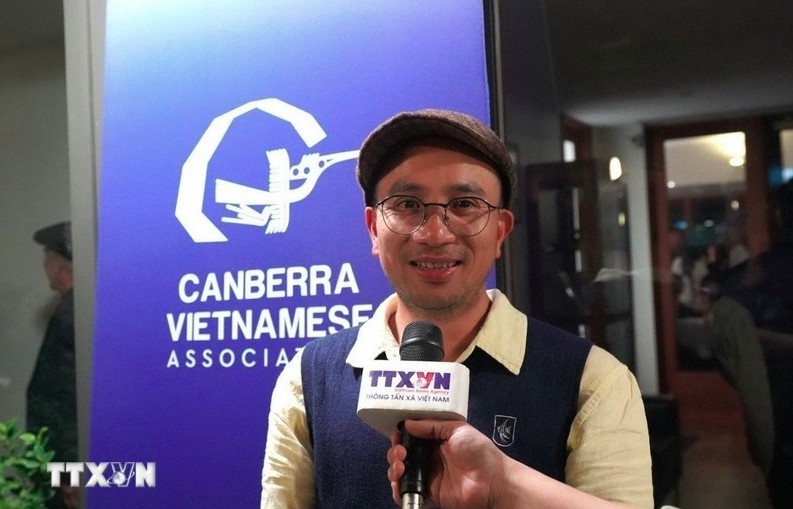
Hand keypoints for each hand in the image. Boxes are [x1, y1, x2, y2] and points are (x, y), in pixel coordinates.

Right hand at [387, 419, 505, 508]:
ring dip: (394, 468)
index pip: (412, 437)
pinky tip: (399, 482)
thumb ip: (432, 426)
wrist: (492, 481)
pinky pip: (407, 493)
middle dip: (396, 451)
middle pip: (403, 455)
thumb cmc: (479, 452)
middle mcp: (430, 458)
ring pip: (401, 473)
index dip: (402, 435)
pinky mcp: (428, 494)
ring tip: (401, 465)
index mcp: (436, 441)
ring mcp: (428, 477)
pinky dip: (398, 489)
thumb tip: (408, 423)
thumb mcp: (457, 429)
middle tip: (401, 451)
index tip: (398, 433)